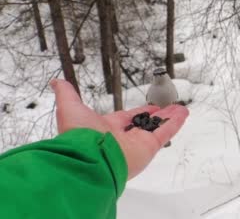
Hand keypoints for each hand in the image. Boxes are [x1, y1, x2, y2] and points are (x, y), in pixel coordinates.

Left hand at [50, 79, 188, 178]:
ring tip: (180, 109)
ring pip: (158, 127)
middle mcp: (124, 137)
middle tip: (166, 108)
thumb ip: (67, 94)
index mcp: (107, 129)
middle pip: (145, 124)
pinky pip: (166, 132)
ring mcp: (138, 142)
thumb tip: (56, 82)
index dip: (137, 112)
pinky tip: (183, 113)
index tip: (148, 107)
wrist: (89, 158)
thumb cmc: (79, 136)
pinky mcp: (150, 146)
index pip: (126, 118)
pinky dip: (175, 123)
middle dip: (156, 116)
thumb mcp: (70, 108)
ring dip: (169, 118)